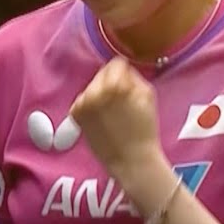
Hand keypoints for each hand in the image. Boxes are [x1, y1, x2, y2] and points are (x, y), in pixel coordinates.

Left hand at [69, 57, 165, 178]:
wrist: (131, 159)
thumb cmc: (144, 128)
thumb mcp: (148, 95)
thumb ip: (135, 75)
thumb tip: (123, 69)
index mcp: (114, 84)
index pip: (116, 63)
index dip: (125, 72)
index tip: (129, 83)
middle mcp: (94, 91)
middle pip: (102, 73)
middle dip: (111, 82)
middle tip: (121, 100)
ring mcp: (82, 103)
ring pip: (92, 86)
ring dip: (100, 93)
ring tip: (112, 111)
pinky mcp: (75, 115)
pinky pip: (83, 100)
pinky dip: (91, 105)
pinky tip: (102, 118)